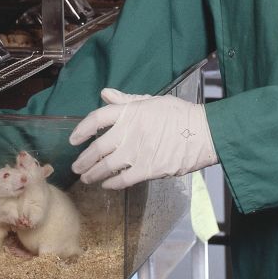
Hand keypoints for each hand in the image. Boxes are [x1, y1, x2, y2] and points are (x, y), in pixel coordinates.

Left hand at [70, 88, 217, 188]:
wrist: (204, 133)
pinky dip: (112, 184)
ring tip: (87, 179)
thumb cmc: (180, 115)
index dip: (82, 129)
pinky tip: (107, 185)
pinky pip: (123, 179)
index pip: (97, 118)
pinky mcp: (147, 169)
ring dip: (93, 174)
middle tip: (76, 167)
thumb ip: (127, 100)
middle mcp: (129, 131)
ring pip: (106, 166)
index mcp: (130, 112)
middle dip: (83, 160)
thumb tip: (105, 94)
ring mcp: (137, 152)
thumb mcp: (152, 101)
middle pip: (97, 147)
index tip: (74, 139)